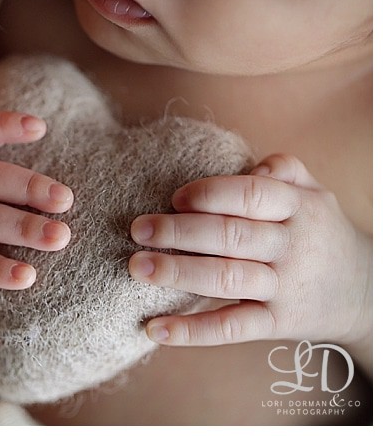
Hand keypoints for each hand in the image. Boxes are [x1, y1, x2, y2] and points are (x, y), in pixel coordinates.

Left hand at [127, 154, 371, 347]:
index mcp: (297, 207)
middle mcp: (291, 246)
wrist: (366, 292)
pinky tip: (156, 329)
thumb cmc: (319, 232)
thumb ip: (283, 169)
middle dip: (179, 232)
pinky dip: (192, 331)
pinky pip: (231, 328)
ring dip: (178, 274)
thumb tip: (248, 165)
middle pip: (230, 236)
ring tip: (137, 267)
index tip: (174, 198)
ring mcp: (284, 287)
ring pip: (226, 280)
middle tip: (138, 229)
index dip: (210, 194)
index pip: (251, 195)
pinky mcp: (276, 323)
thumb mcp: (314, 193)